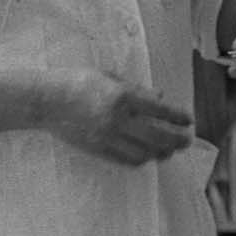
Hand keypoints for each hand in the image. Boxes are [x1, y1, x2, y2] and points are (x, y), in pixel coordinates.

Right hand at [49, 71, 193, 164]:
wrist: (46, 101)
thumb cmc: (76, 81)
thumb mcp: (108, 76)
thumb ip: (136, 88)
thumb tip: (161, 98)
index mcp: (122, 96)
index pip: (161, 110)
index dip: (179, 116)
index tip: (189, 119)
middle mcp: (118, 119)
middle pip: (159, 136)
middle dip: (178, 139)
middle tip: (187, 139)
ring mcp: (108, 137)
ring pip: (146, 153)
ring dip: (162, 152)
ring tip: (170, 149)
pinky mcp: (98, 150)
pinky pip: (127, 160)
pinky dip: (142, 159)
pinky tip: (149, 155)